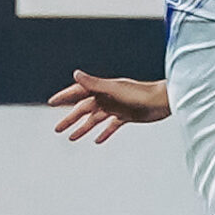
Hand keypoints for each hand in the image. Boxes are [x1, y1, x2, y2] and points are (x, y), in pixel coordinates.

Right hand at [48, 70, 169, 142]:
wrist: (162, 102)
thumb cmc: (140, 93)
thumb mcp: (114, 89)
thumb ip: (94, 83)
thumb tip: (76, 74)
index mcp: (102, 88)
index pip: (78, 92)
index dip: (64, 97)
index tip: (51, 103)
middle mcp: (107, 97)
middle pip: (84, 109)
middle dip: (70, 118)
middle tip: (57, 129)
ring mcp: (117, 107)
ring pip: (96, 119)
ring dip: (84, 128)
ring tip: (72, 138)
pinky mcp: (127, 116)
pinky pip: (111, 125)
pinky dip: (104, 132)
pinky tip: (97, 141)